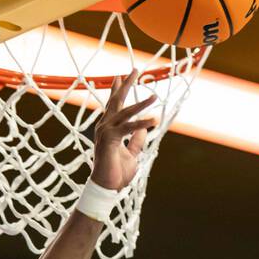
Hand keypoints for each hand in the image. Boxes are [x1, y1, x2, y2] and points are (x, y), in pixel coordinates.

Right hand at [88, 69, 157, 191]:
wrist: (106, 189)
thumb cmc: (116, 173)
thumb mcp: (132, 154)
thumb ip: (137, 140)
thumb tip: (145, 126)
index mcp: (108, 129)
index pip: (113, 105)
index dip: (116, 90)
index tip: (120, 75)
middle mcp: (104, 127)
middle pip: (116, 101)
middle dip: (125, 85)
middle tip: (134, 69)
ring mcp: (105, 133)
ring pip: (124, 113)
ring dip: (141, 104)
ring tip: (154, 95)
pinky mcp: (109, 140)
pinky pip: (128, 129)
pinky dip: (142, 125)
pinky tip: (153, 120)